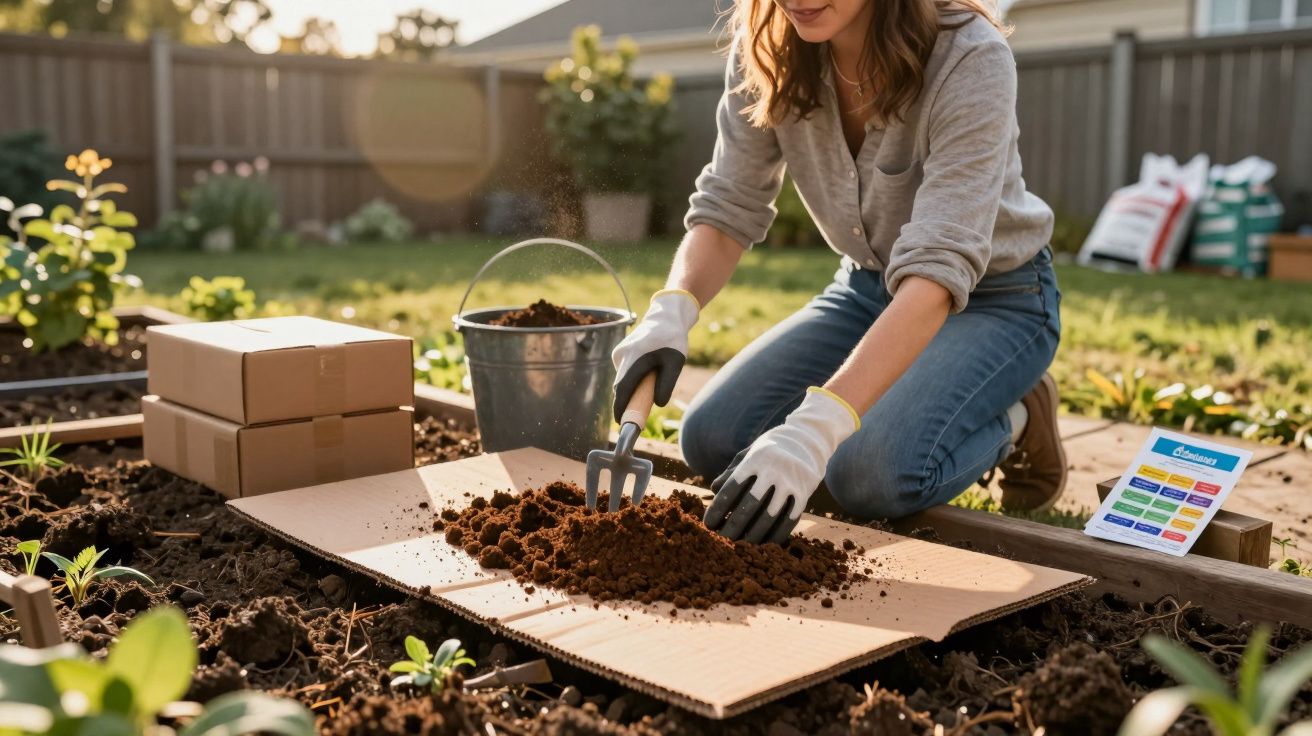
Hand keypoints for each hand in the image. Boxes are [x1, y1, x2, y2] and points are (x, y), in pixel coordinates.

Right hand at [611, 290, 699, 419]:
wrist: (666, 316)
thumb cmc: (672, 339)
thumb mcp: (675, 363)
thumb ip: (667, 385)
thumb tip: (658, 405)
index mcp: (634, 358)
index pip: (622, 389)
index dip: (620, 408)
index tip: (621, 422)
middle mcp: (622, 355)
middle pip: (621, 386)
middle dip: (628, 400)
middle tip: (640, 412)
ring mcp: (619, 353)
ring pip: (623, 379)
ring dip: (632, 388)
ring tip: (652, 382)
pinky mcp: (620, 352)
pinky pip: (624, 371)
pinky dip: (633, 378)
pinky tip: (647, 371)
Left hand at [703, 388, 859, 543]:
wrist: (807, 441)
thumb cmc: (768, 451)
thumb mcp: (747, 454)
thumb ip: (730, 472)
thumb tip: (714, 492)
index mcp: (755, 459)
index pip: (731, 488)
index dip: (718, 509)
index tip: (708, 524)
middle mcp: (773, 470)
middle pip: (750, 505)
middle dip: (733, 526)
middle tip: (722, 540)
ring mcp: (791, 482)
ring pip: (769, 516)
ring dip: (753, 535)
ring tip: (741, 545)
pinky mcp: (804, 494)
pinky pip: (789, 520)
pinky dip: (775, 535)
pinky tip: (764, 544)